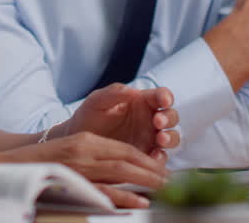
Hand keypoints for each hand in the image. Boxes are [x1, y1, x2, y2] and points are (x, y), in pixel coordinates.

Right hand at [2, 131, 166, 207]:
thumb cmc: (43, 161)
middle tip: (171, 179)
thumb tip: (122, 163)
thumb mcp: (72, 149)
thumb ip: (94, 152)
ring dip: (145, 179)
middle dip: (152, 168)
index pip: (124, 148)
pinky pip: (103, 190)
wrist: (13, 166)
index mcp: (87, 140)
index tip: (162, 168)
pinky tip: (139, 201)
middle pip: (127, 157)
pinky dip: (123, 195)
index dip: (146, 158)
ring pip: (120, 171)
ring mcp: (80, 166)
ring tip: (163, 188)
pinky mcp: (73, 181)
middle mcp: (86, 149)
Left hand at [64, 83, 178, 157]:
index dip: (165, 97)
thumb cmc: (88, 116)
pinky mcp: (146, 156)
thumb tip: (133, 90)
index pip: (161, 96)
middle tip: (158, 122)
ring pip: (171, 137)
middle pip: (171, 117)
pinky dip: (160, 158)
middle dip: (168, 119)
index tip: (163, 100)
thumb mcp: (97, 101)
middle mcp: (149, 120)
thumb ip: (114, 93)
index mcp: (141, 102)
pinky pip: (160, 158)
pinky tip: (154, 158)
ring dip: (170, 138)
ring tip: (160, 140)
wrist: (77, 142)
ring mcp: (150, 139)